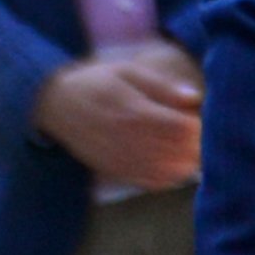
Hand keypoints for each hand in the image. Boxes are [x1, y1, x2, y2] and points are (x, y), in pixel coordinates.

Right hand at [34, 44, 208, 193]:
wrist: (55, 106)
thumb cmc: (96, 84)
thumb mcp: (126, 72)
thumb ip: (162, 86)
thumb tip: (194, 97)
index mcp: (135, 112)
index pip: (184, 129)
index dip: (199, 126)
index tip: (198, 118)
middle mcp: (131, 140)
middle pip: (182, 153)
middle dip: (197, 145)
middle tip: (196, 134)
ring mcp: (124, 160)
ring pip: (172, 172)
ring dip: (187, 162)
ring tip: (186, 147)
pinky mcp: (118, 172)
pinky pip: (155, 183)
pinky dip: (171, 176)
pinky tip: (172, 162)